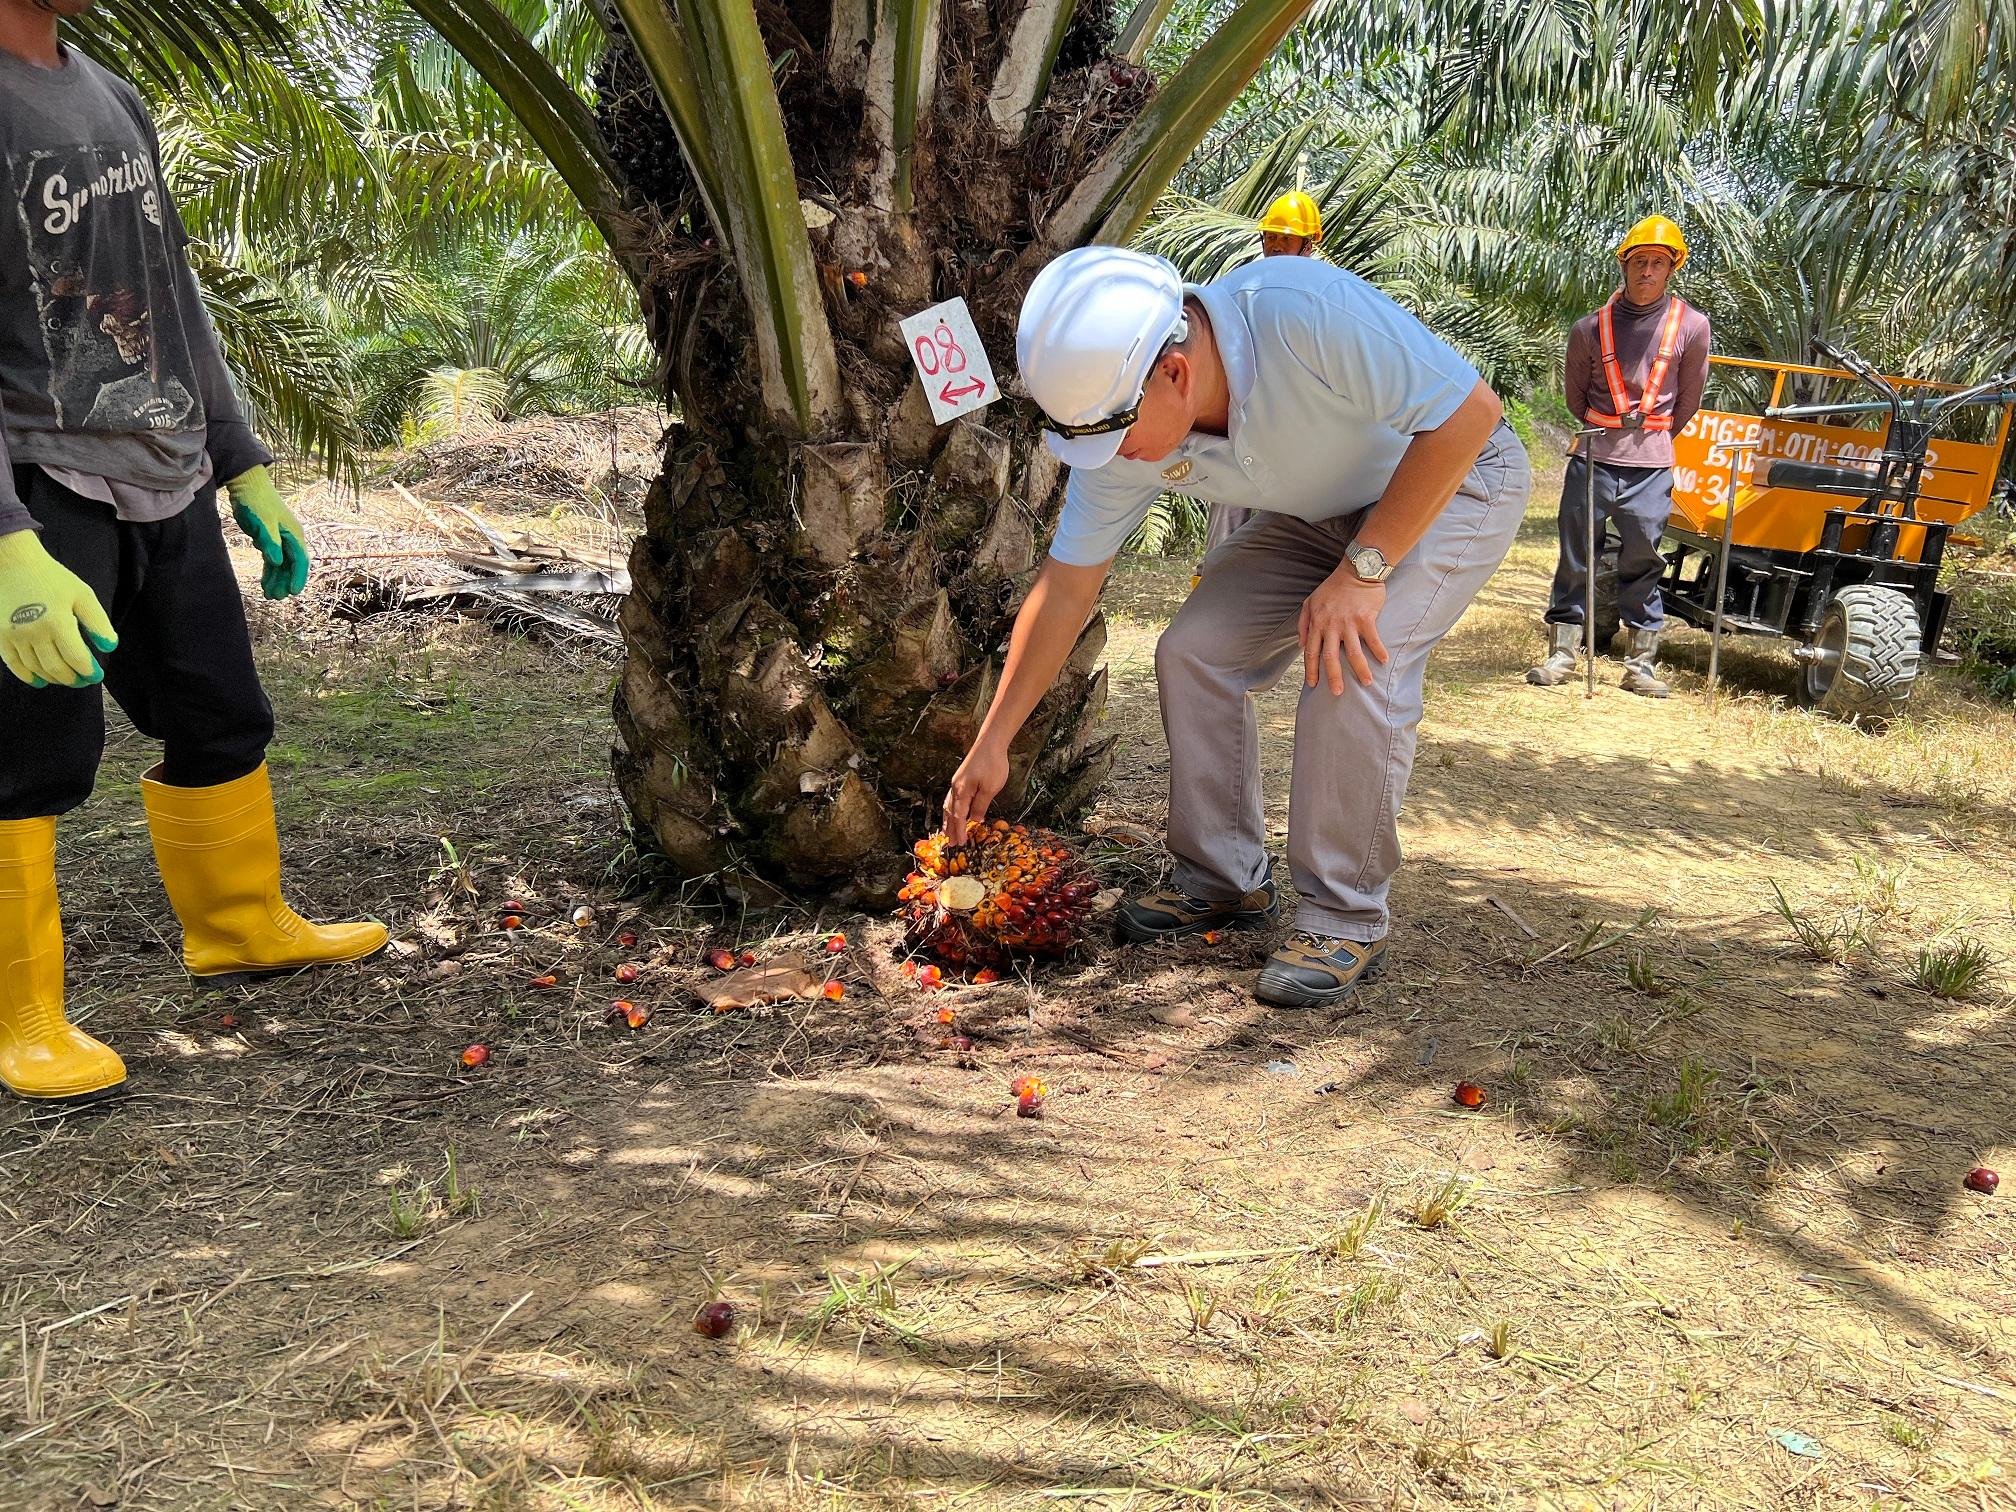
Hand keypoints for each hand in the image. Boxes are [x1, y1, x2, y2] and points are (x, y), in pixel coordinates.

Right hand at [0, 529, 117, 688]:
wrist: (14, 564)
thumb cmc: (53, 579)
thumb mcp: (83, 595)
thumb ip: (98, 622)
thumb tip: (109, 647)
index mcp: (58, 622)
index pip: (77, 659)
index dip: (89, 672)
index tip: (96, 675)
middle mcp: (34, 632)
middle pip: (57, 668)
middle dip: (72, 679)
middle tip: (82, 680)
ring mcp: (14, 635)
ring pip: (36, 669)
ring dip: (53, 678)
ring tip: (66, 678)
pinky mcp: (0, 635)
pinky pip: (13, 664)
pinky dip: (27, 676)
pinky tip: (40, 680)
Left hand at [223, 466, 309, 599]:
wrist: (247, 484)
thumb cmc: (256, 501)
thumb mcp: (263, 523)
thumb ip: (270, 543)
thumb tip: (277, 561)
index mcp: (294, 533)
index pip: (300, 560)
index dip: (298, 577)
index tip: (292, 592)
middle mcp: (290, 537)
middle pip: (291, 565)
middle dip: (285, 581)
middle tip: (276, 597)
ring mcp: (280, 538)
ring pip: (281, 563)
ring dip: (276, 578)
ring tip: (269, 594)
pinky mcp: (269, 537)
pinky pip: (272, 558)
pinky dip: (269, 570)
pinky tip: (264, 581)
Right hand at [943, 740, 1010, 841]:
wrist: (990, 743)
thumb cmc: (992, 764)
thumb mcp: (990, 788)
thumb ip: (980, 805)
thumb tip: (974, 820)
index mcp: (962, 792)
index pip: (958, 816)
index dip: (959, 831)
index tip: (959, 843)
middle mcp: (956, 788)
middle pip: (950, 813)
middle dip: (950, 829)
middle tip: (950, 843)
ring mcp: (957, 783)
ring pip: (949, 806)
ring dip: (948, 820)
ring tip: (946, 832)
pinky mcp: (961, 779)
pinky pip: (952, 799)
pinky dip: (950, 810)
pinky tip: (953, 812)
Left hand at [1299, 564, 1388, 692]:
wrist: (1356, 570)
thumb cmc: (1333, 586)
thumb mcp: (1310, 601)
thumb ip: (1303, 623)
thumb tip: (1300, 644)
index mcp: (1317, 623)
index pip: (1311, 651)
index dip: (1311, 670)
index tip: (1312, 684)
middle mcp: (1331, 625)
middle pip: (1330, 657)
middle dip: (1333, 677)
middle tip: (1337, 693)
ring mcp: (1349, 623)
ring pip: (1353, 653)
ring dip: (1360, 670)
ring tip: (1367, 683)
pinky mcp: (1366, 618)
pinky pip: (1373, 639)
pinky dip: (1378, 651)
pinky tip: (1383, 661)